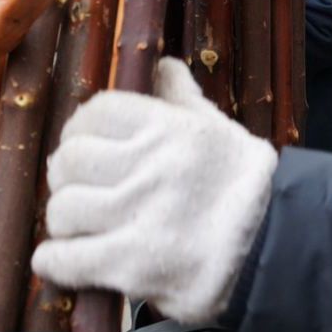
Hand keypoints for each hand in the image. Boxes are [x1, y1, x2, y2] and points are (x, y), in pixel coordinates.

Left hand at [31, 58, 276, 324]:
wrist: (275, 249)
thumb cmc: (245, 186)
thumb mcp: (218, 129)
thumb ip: (183, 99)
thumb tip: (164, 66)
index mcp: (168, 129)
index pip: (96, 112)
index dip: (80, 130)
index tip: (83, 145)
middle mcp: (150, 166)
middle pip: (70, 160)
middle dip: (66, 177)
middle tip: (77, 188)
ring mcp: (138, 216)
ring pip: (63, 209)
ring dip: (64, 222)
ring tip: (78, 228)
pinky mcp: (131, 266)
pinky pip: (65, 260)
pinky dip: (55, 262)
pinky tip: (62, 261)